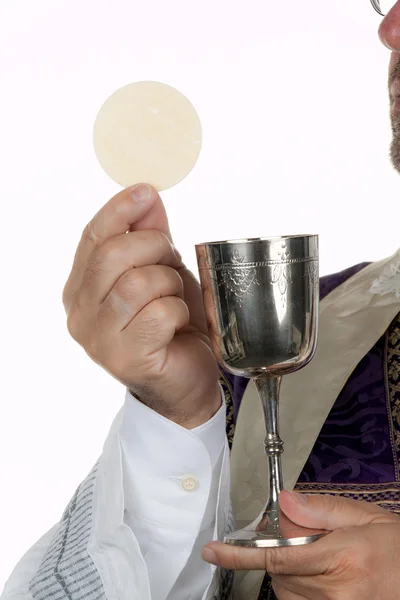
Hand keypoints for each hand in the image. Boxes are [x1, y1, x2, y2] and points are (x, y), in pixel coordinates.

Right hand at [63, 184, 219, 427]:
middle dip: (155, 248)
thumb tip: (146, 195)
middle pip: (113, 256)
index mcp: (81, 289)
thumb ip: (149, 236)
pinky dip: (177, 311)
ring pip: (138, 283)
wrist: (186, 380)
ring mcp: (99, 339)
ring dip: (169, 284)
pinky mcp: (125, 359)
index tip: (144, 191)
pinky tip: (177, 324)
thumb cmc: (172, 325)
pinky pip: (158, 313)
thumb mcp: (162, 272)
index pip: (92, 240)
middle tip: (172, 261)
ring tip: (174, 298)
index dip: (117, 211)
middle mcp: (80, 314)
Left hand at [202, 490, 399, 598]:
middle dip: (278, 550)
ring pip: (286, 591)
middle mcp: (337, 592)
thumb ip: (322, 510)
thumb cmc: (399, 549)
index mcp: (343, 559)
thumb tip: (284, 502)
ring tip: (321, 556)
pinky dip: (298, 588)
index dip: (240, 555)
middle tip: (302, 535)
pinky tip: (320, 575)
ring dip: (289, 571)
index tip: (214, 551)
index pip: (277, 557)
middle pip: (279, 573)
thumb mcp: (366, 517)